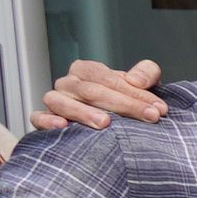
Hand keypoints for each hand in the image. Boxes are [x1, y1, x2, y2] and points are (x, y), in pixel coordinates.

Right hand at [37, 60, 166, 132]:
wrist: (111, 124)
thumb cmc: (124, 101)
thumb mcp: (141, 84)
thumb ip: (146, 73)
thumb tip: (137, 80)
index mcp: (87, 71)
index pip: (109, 78)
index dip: (135, 93)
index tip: (158, 109)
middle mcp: (68, 83)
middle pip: (91, 91)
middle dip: (123, 105)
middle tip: (148, 118)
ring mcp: (55, 101)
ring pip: (62, 102)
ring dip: (83, 112)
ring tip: (105, 123)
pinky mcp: (44, 120)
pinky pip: (38, 117)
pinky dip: (47, 120)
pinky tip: (63, 126)